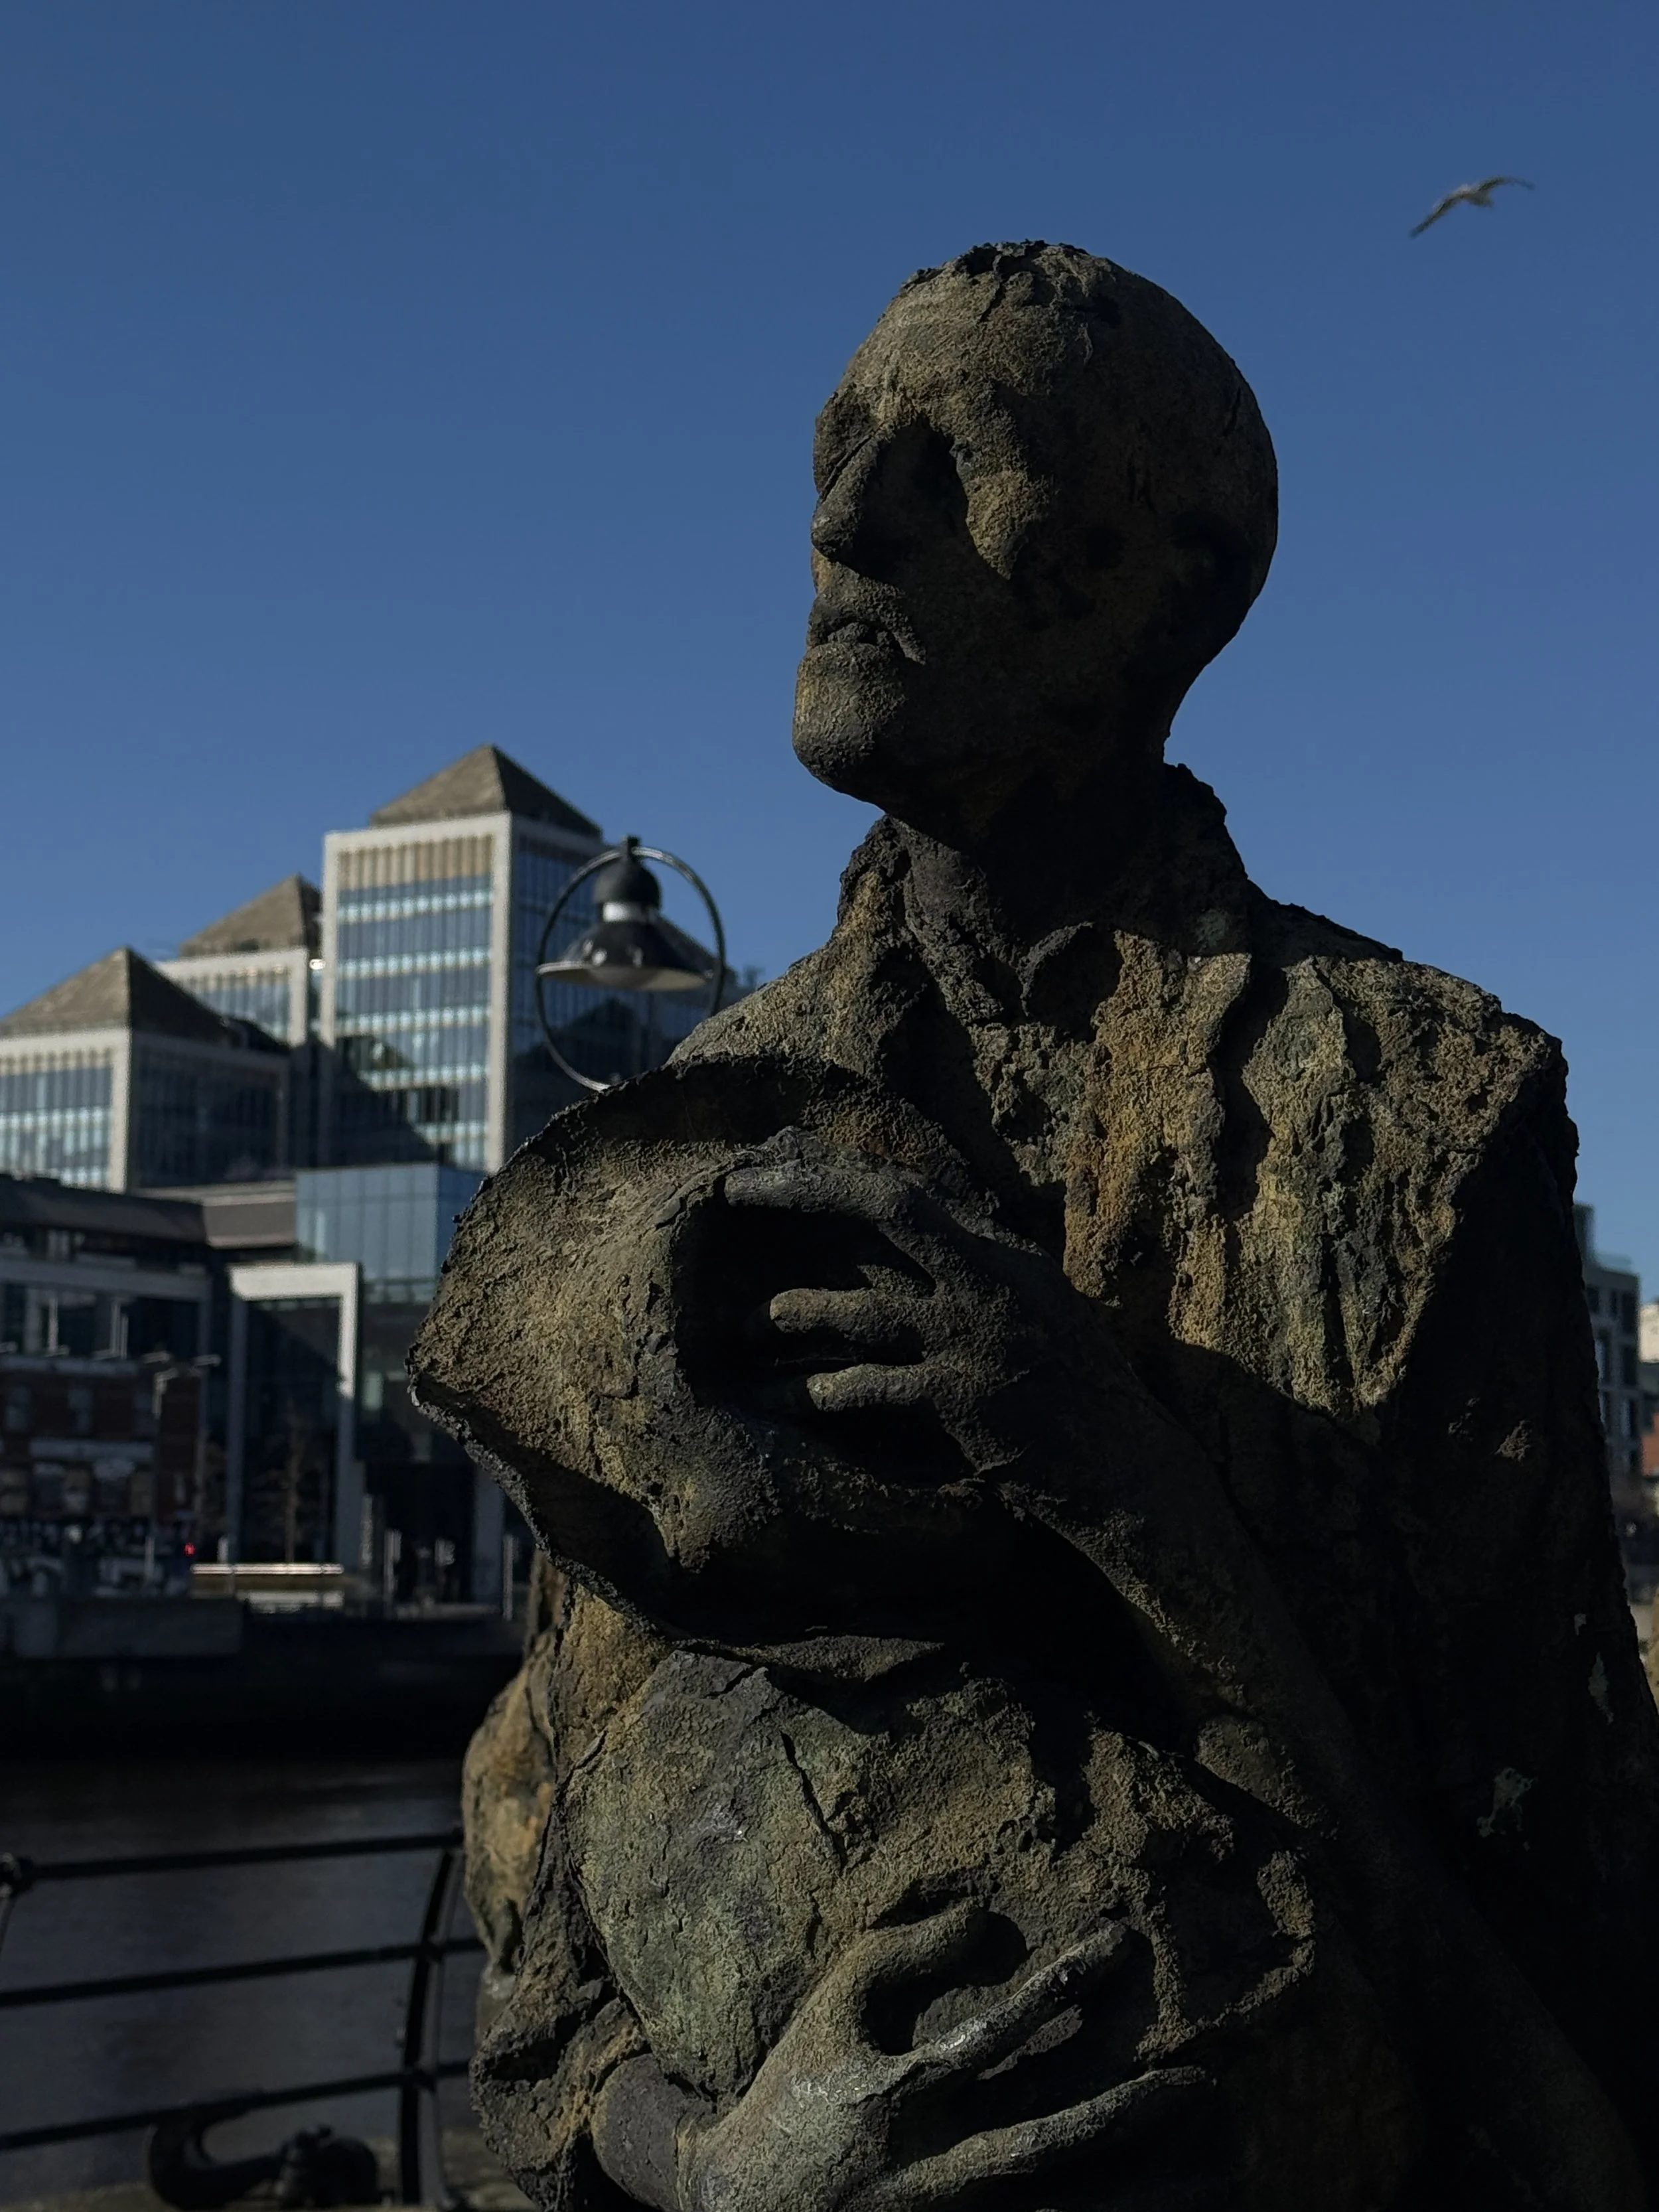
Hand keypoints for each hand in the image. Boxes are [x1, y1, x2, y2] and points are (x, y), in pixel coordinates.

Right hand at [676, 1904, 1207, 2211]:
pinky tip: (1159, 2195)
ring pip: (1057, 2193)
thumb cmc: (794, 2086)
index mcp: (899, 2095)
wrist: (748, 2206)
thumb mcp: (833, 2004)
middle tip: (1201, 2080)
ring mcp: (950, 2208)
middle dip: (1126, 2108)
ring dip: (1129, 2177)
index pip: (995, 2035)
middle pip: (1047, 2137)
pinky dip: (1102, 2208)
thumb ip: (905, 1952)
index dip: (1057, 1987)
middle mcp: (933, 2163)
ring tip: (1208, 2155)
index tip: (1116, 1944)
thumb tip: (988, 1917)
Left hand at [708, 1132, 1107, 1485]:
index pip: (911, 1188)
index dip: (836, 1167)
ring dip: (797, 1312)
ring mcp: (977, 1338)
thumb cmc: (1077, 1390)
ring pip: (866, 1309)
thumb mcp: (1037, 1307)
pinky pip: (874, 1388)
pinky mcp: (964, 1400)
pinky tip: (779, 1400)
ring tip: (744, 1322)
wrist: (1129, 1469)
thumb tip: (910, 1230)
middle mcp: (991, 1280)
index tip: (773, 1159)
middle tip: (733, 1190)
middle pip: (889, 1207)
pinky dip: (820, 1392)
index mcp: (1004, 1254)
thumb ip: (977, 1267)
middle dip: (807, 1190)